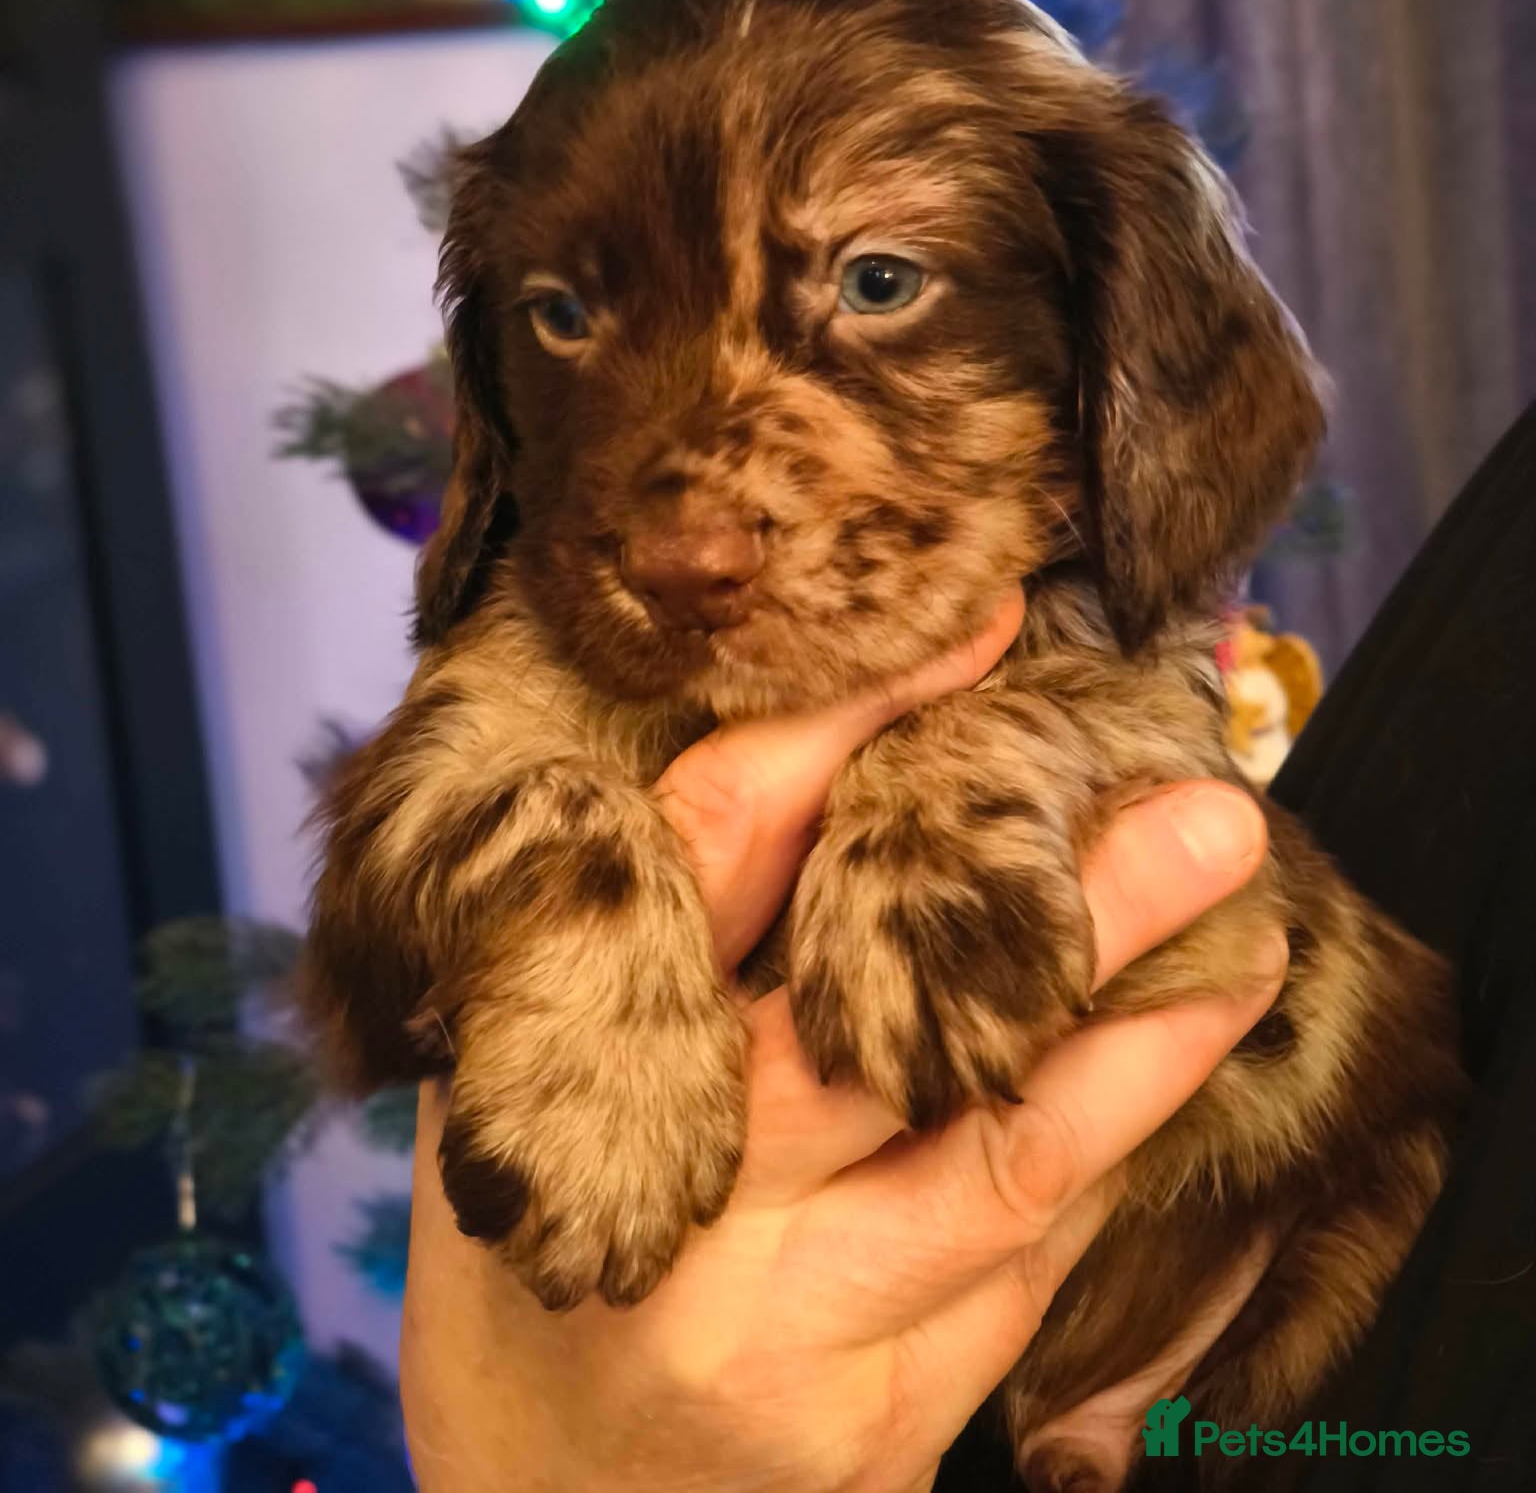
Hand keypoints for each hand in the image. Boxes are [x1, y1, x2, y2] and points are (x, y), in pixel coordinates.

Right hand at [401, 588, 1282, 1492]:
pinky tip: (1163, 1085)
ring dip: (1141, 1049)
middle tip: (1206, 808)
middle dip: (1069, 905)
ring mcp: (790, 1326)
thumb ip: (625, 968)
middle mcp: (686, 1199)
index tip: (976, 637)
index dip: (851, 721)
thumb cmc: (524, 1284)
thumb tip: (789, 769)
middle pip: (894, 1006)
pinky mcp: (877, 1427)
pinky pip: (1020, 1273)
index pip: (720, 845)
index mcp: (572, 1069)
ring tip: (1248, 950)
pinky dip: (1097, 1165)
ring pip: (1000, 1158)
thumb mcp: (509, 1105)